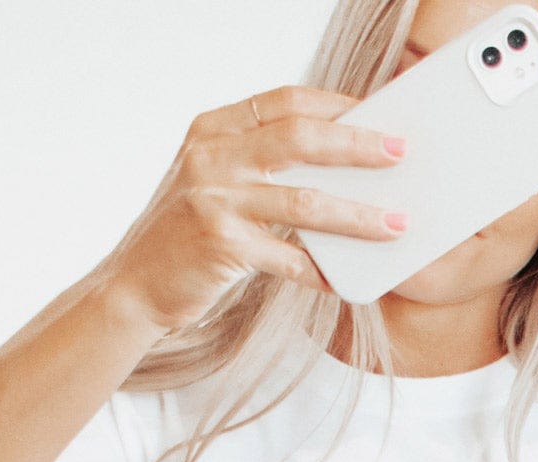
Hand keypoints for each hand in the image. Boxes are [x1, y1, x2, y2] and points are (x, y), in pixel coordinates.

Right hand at [99, 86, 408, 333]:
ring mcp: (215, 199)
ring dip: (358, 216)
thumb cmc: (190, 234)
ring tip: (397, 224)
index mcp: (214, 129)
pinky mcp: (221, 246)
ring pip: (304, 202)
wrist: (136, 283)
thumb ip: (261, 164)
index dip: (336, 105)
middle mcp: (212, 156)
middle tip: (401, 153)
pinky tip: (346, 283)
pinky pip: (289, 260)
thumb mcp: (217, 182)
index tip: (379, 114)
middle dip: (358, 145)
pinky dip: (322, 274)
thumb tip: (340, 162)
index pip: (285, 102)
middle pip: (300, 138)